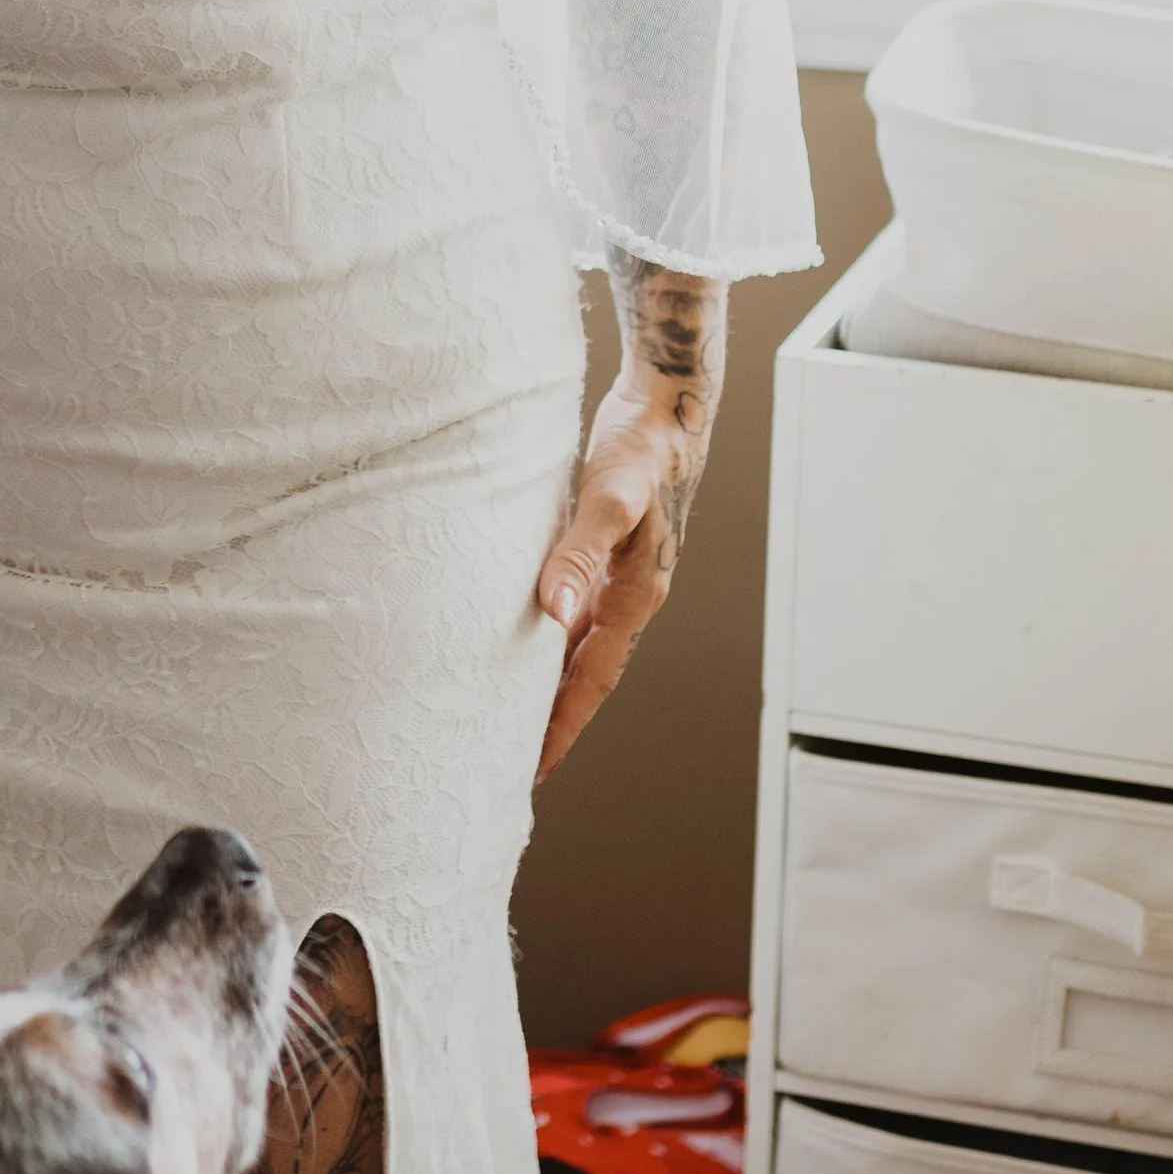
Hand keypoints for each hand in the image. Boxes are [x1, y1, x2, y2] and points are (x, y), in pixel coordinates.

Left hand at [533, 359, 717, 781]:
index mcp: (637, 594)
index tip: (536, 768)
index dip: (565, 724)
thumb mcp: (609, 498)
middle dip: (554, 718)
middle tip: (510, 760)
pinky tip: (517, 641)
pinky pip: (572, 610)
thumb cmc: (642, 447)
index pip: (596, 677)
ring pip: (578, 645)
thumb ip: (579, 553)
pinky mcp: (602, 552)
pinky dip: (546, 636)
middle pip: (587, 672)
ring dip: (547, 680)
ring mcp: (618, 575)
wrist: (666, 405)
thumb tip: (555, 613)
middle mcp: (630, 594)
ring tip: (506, 714)